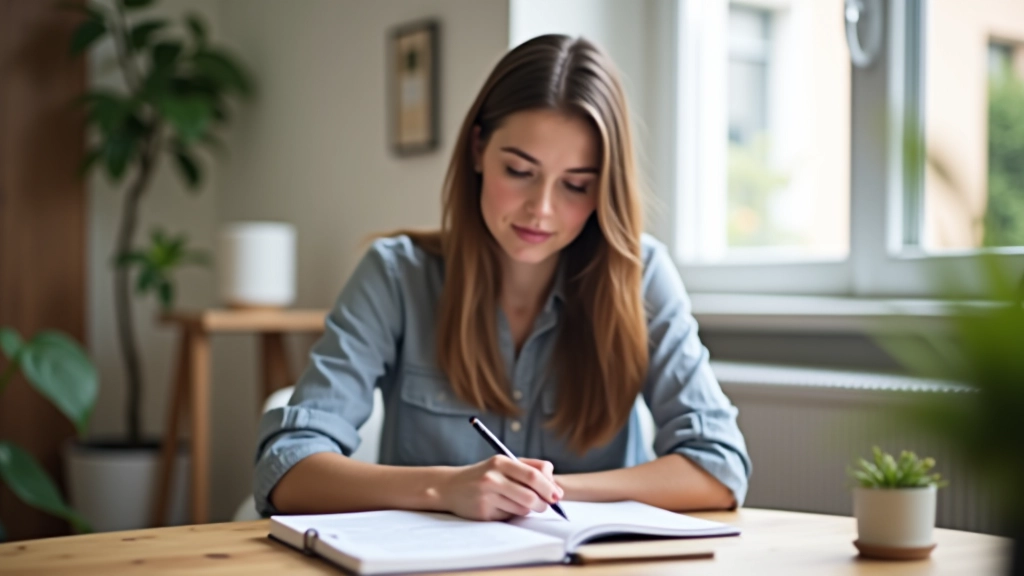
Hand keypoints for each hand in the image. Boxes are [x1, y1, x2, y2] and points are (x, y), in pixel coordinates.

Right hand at [437, 456, 564, 520]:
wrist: (451, 487)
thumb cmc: (485, 475)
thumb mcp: (504, 464)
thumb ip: (530, 468)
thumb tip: (556, 486)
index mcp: (501, 462)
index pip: (533, 475)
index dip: (549, 487)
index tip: (557, 495)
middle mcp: (493, 477)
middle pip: (530, 495)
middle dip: (543, 503)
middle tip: (545, 506)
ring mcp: (486, 495)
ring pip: (521, 508)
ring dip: (528, 510)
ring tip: (520, 504)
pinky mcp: (483, 512)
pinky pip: (509, 517)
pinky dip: (512, 514)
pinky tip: (502, 507)